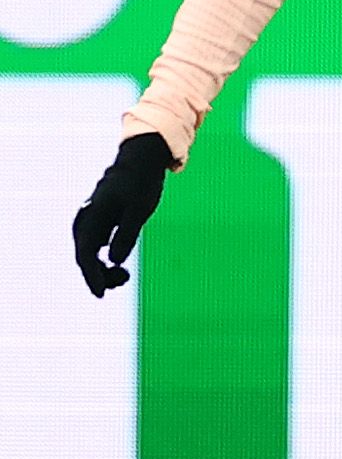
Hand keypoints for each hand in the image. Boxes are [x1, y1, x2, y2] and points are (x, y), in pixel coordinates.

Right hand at [70, 131, 173, 296]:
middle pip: (84, 257)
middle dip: (98, 275)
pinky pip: (95, 249)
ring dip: (101, 270)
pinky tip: (117, 269)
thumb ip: (127, 234)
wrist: (139, 164)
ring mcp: (91, 223)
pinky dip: (104, 261)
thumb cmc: (140, 184)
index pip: (85, 254)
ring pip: (88, 255)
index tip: (101, 294)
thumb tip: (115, 260)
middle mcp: (86, 221)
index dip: (92, 276)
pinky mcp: (100, 225)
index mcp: (92, 217)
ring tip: (124, 277)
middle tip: (123, 280)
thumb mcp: (138, 209)